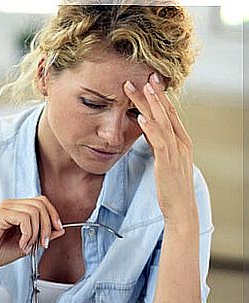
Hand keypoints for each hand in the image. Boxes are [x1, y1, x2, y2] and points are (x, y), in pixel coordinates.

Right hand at [0, 196, 64, 271]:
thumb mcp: (28, 244)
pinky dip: (28, 234)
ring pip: (35, 211)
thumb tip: (60, 229)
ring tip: (27, 245)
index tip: (57, 230)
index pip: (41, 201)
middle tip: (42, 243)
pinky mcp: (1, 214)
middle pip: (41, 204)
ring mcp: (5, 208)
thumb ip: (43, 235)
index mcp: (17, 208)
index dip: (53, 214)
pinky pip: (25, 219)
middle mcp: (11, 204)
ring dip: (36, 233)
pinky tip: (21, 244)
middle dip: (47, 225)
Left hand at [123, 73, 197, 223]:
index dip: (160, 96)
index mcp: (181, 140)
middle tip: (143, 76)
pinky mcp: (167, 162)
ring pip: (162, 122)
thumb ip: (157, 141)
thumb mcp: (164, 158)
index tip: (150, 80)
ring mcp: (175, 151)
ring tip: (140, 88)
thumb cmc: (171, 185)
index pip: (169, 113)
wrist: (180, 208)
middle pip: (165, 113)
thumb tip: (145, 126)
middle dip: (154, 94)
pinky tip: (141, 117)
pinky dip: (150, 128)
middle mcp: (180, 142)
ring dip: (151, 104)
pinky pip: (158, 141)